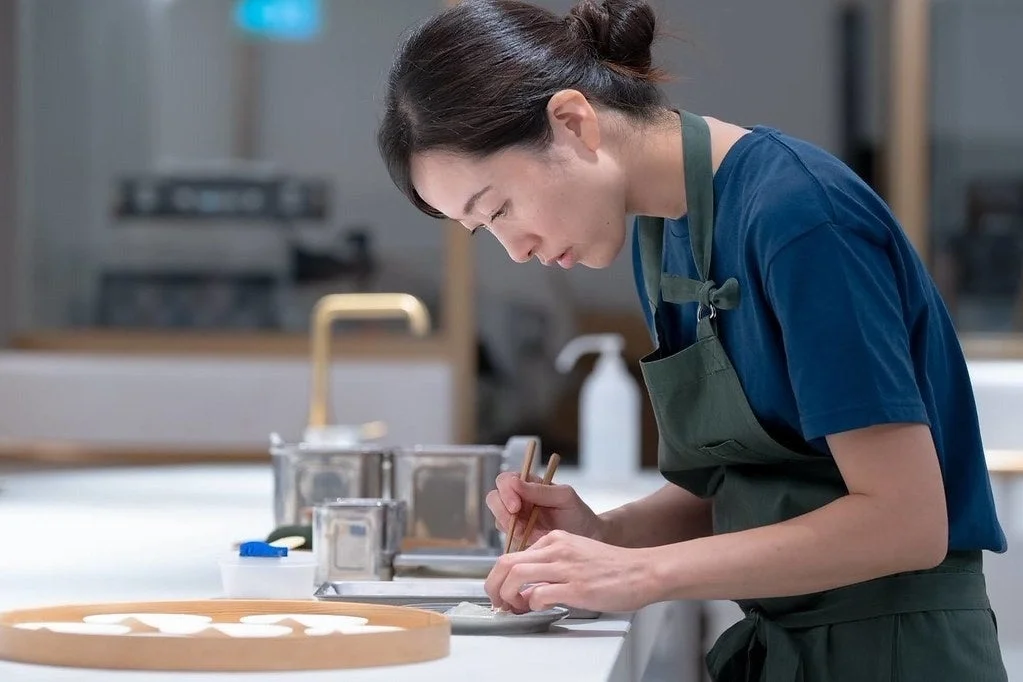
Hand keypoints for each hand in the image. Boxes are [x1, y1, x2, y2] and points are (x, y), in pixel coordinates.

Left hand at [484, 530, 657, 613]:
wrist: (643, 570)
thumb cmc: (614, 567)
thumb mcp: (578, 553)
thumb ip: (554, 563)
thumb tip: (531, 585)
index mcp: (556, 540)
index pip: (514, 554)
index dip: (501, 577)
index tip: (502, 592)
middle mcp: (557, 549)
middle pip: (507, 562)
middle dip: (494, 585)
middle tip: (496, 602)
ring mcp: (566, 567)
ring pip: (516, 575)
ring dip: (507, 595)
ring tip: (512, 607)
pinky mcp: (576, 587)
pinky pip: (538, 594)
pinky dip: (530, 604)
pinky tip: (538, 608)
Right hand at [487, 472, 604, 548]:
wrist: (587, 539)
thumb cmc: (578, 513)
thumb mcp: (564, 497)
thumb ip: (541, 490)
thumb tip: (515, 482)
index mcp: (529, 484)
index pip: (505, 480)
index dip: (506, 492)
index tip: (516, 506)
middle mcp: (519, 499)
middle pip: (494, 498)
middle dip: (501, 510)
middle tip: (518, 523)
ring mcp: (516, 518)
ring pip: (497, 518)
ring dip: (508, 526)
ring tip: (527, 534)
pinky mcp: (517, 536)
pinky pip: (505, 536)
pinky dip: (512, 539)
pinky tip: (528, 541)